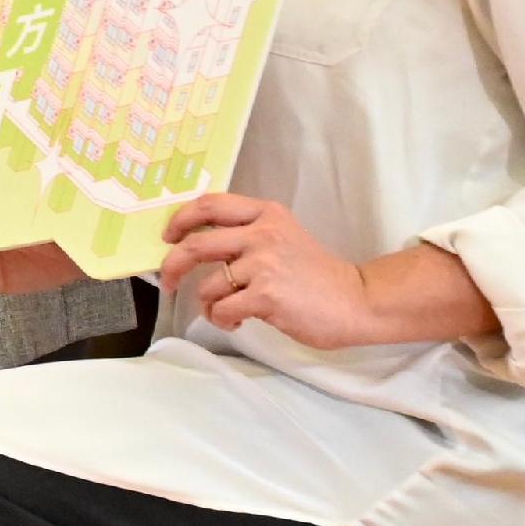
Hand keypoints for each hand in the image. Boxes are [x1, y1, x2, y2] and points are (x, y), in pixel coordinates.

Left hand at [157, 195, 375, 343]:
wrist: (356, 301)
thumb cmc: (317, 276)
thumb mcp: (284, 237)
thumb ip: (248, 235)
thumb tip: (199, 246)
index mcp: (266, 214)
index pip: (210, 204)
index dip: (180, 219)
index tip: (168, 236)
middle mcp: (262, 233)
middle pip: (196, 244)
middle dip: (172, 265)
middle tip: (169, 281)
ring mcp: (264, 264)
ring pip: (208, 285)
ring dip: (207, 305)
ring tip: (226, 311)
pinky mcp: (266, 295)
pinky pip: (222, 308)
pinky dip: (222, 319)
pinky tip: (237, 321)